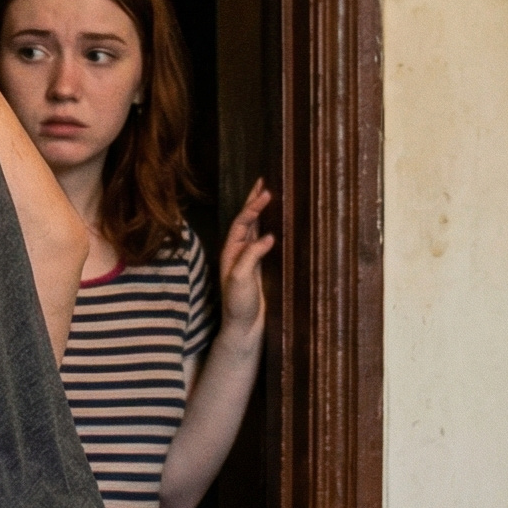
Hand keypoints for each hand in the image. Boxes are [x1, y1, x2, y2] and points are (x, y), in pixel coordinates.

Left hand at [217, 179, 275, 341]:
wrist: (243, 326)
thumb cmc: (238, 304)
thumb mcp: (241, 279)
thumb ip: (251, 257)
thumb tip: (268, 236)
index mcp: (230, 252)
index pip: (242, 223)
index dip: (253, 207)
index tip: (266, 193)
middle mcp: (237, 252)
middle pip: (246, 221)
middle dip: (253, 201)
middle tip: (263, 182)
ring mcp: (248, 258)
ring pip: (255, 229)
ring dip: (261, 212)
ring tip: (269, 194)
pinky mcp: (259, 266)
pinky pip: (263, 241)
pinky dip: (269, 227)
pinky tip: (277, 221)